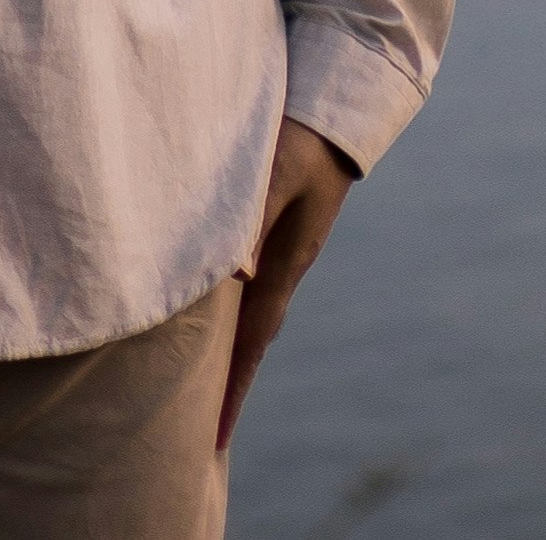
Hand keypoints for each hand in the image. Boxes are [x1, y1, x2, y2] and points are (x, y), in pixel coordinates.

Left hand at [217, 114, 358, 450]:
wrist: (340, 108)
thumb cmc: (305, 135)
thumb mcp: (279, 170)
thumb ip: (255, 214)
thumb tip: (236, 276)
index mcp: (288, 261)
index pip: (254, 339)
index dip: (233, 387)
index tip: (215, 436)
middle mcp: (287, 265)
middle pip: (253, 338)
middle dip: (231, 383)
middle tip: (205, 431)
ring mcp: (286, 249)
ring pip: (252, 313)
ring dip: (232, 349)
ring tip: (204, 383)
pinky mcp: (281, 229)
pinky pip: (253, 286)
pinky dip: (234, 311)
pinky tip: (218, 311)